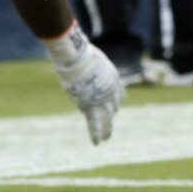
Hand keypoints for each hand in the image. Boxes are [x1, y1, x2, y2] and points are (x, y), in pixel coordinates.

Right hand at [44, 23, 121, 144]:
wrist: (76, 56)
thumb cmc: (79, 52)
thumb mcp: (88, 55)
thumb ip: (86, 59)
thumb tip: (73, 48)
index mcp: (112, 77)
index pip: (118, 92)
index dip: (117, 100)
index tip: (115, 106)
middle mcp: (110, 89)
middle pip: (114, 106)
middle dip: (112, 115)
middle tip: (111, 124)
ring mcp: (101, 98)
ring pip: (107, 118)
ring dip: (107, 130)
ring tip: (106, 139)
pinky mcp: (90, 105)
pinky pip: (94, 123)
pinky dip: (97, 133)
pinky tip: (98, 143)